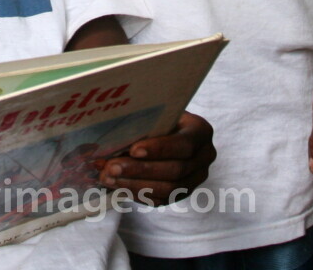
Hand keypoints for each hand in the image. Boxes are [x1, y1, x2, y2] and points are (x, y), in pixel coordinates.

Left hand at [99, 111, 215, 204]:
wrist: (170, 131)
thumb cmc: (161, 117)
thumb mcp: (158, 114)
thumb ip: (144, 124)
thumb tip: (113, 137)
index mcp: (200, 131)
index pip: (183, 144)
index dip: (159, 149)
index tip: (133, 150)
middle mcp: (204, 156)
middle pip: (175, 170)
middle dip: (140, 170)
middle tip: (112, 167)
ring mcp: (196, 178)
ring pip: (168, 189)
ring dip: (135, 185)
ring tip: (109, 177)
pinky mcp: (183, 192)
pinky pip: (162, 199)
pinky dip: (138, 193)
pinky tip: (118, 186)